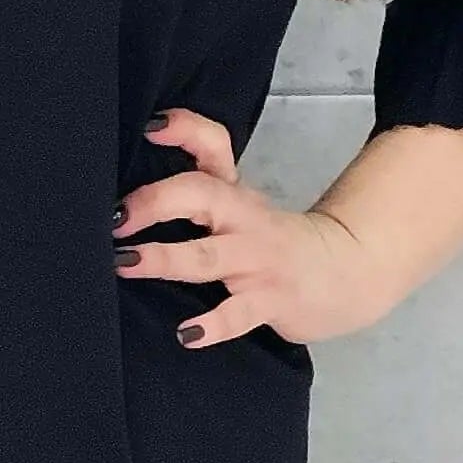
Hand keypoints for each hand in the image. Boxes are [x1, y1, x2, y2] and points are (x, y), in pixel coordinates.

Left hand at [111, 107, 390, 346]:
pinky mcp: (271, 300)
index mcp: (233, 193)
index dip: (184, 130)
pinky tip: (187, 335)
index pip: (214, 145)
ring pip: (209, 256)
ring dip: (165, 259)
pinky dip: (213, 325)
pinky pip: (239, 314)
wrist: (345, 273)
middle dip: (156, 201)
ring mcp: (258, 260)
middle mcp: (243, 220)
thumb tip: (130, 190)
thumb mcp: (240, 208)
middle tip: (117, 219)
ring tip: (126, 264)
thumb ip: (197, 191)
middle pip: (203, 194)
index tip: (150, 127)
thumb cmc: (272, 240)